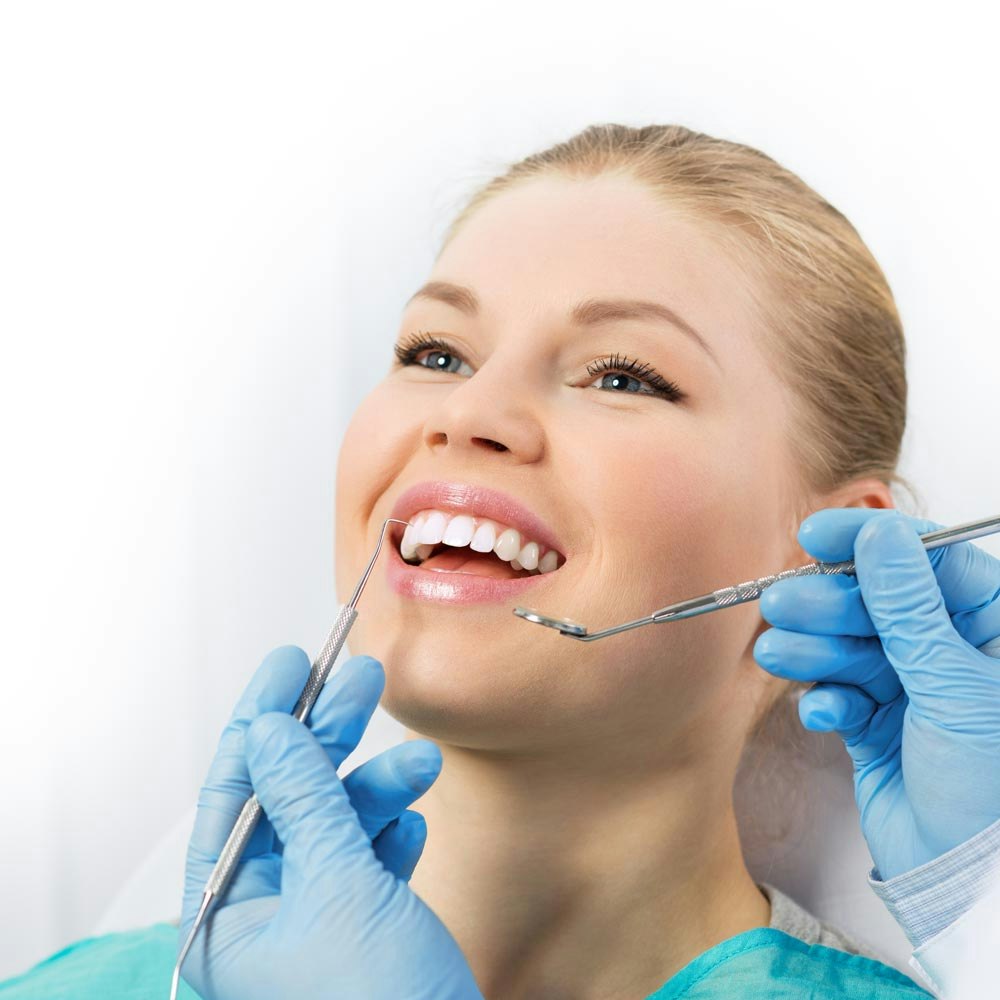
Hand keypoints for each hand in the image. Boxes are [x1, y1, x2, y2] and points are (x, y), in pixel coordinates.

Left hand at [178, 647, 482, 999]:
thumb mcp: (338, 886)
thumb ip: (304, 800)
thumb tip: (270, 730)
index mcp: (225, 915)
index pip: (234, 793)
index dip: (260, 721)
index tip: (289, 666)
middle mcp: (260, 913)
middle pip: (289, 797)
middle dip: (328, 737)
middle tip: (358, 680)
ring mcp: (311, 917)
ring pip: (336, 822)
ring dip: (379, 787)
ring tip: (419, 762)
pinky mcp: (358, 923)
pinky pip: (367, 855)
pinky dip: (391, 831)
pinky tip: (412, 819)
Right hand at [753, 508, 999, 879]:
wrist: (964, 880)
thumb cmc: (990, 790)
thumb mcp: (952, 685)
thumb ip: (908, 606)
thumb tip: (880, 536)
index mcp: (992, 631)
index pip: (929, 561)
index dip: (871, 543)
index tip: (818, 535)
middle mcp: (952, 652)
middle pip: (879, 603)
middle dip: (828, 605)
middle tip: (782, 603)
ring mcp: (912, 687)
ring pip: (850, 647)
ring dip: (813, 651)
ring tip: (778, 653)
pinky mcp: (876, 723)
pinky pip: (840, 692)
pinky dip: (826, 700)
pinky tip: (824, 714)